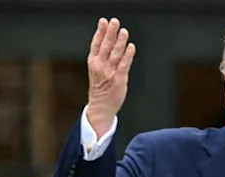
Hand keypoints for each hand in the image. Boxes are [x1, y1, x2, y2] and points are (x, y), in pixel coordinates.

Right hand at [86, 17, 135, 136]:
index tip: (104, 21)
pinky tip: (131, 46)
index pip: (96, 43)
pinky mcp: (119, 80)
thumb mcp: (97, 70)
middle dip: (110, 33)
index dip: (100, 32)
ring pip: (115, 53)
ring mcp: (109, 73)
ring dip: (120, 41)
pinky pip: (124, 65)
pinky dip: (128, 55)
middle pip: (106, 46)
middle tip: (115, 21)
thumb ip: (102, 57)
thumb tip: (110, 43)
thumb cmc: (101, 88)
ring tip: (124, 31)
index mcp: (93, 62)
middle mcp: (100, 66)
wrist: (100, 107)